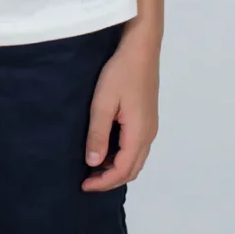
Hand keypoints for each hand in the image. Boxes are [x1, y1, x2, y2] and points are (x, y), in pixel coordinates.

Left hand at [81, 28, 159, 191]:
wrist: (141, 48)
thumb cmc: (121, 72)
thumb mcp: (103, 102)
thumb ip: (98, 134)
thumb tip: (94, 164)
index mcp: (139, 133)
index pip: (122, 170)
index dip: (103, 182)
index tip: (84, 185)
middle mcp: (149, 134)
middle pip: (132, 169)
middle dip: (110, 179)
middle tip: (88, 180)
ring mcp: (150, 125)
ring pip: (136, 159)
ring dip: (116, 168)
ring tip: (94, 166)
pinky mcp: (148, 117)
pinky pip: (137, 147)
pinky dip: (122, 155)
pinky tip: (107, 148)